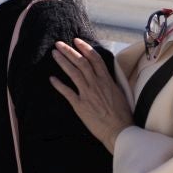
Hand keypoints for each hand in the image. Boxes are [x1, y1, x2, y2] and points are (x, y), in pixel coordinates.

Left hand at [51, 38, 132, 152]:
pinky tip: (51, 78)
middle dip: (69, 51)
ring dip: (63, 62)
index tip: (77, 41)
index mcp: (107, 80)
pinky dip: (58, 85)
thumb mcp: (119, 93)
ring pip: (73, 73)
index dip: (85, 48)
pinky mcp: (80, 105)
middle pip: (81, 62)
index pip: (95, 59)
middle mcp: (96, 84)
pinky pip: (67, 92)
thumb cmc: (122, 115)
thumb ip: (110, 83)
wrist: (119, 130)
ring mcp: (87, 94)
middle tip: (59, 44)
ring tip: (54, 54)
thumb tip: (105, 75)